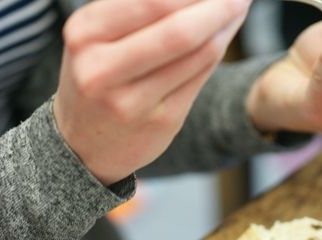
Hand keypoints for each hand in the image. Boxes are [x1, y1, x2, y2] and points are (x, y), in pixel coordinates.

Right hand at [54, 0, 250, 184]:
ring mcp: (132, 101)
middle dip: (219, 6)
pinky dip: (219, 49)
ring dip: (226, 26)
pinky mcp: (161, 121)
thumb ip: (139, 9)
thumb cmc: (98, 75)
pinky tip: (226, 34)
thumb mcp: (98, 36)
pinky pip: (201, 77)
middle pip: (179, 31)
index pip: (152, 1)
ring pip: (198, 54)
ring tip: (238, 7)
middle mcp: (102, 69)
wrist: (83, 143)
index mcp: (85, 34)